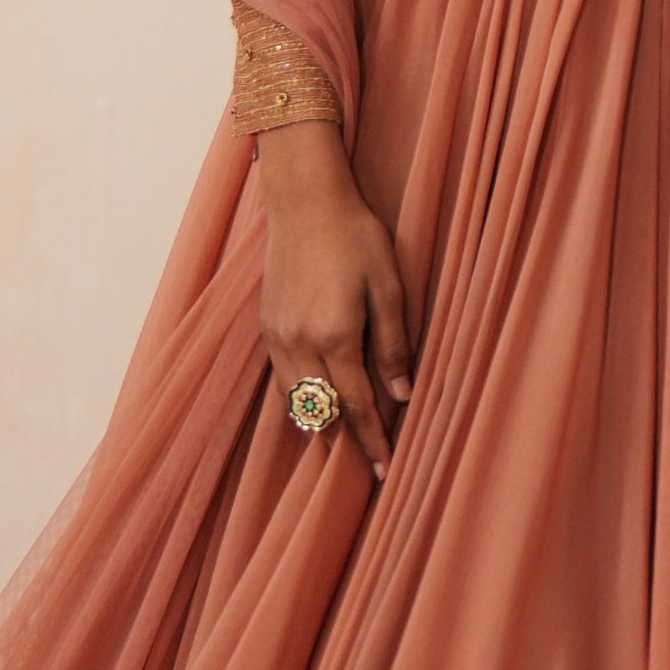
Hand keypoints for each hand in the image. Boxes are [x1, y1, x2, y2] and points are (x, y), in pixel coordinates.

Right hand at [255, 120, 412, 476]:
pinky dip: (299, 398)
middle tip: (365, 464)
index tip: (384, 468)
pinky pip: (281, 378)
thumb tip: (403, 393)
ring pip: (297, 400)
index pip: (356, 406)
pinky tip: (315, 401)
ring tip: (342, 441)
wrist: (304, 201)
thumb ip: (395, 343)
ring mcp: (278, 336)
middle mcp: (301, 343)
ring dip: (320, 424)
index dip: (372, 440)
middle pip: (323, 412)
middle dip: (346, 441)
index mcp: (337, 337)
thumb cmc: (355, 236)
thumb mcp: (390, 286)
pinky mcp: (266, 325)